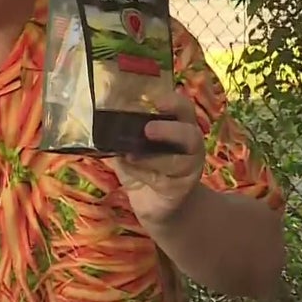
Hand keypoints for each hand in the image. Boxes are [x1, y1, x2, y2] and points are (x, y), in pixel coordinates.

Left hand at [109, 90, 205, 225]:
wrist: (154, 201)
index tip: (156, 100)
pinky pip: (164, 181)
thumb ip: (124, 129)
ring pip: (180, 162)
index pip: (183, 109)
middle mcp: (190, 144)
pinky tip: (130, 168)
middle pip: (191, 134)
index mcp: (179, 125)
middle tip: (148, 129)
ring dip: (154, 158)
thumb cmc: (143, 165)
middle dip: (170, 130)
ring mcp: (189, 168)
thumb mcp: (130, 143)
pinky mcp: (180, 189)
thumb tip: (109, 115)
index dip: (173, 102)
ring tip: (132, 155)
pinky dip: (144, 174)